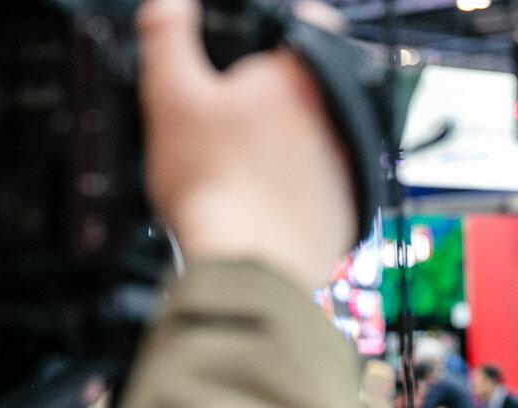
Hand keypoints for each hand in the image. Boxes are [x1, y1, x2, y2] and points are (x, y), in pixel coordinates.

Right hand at [136, 0, 356, 288]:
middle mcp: (340, 118)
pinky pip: (325, 184)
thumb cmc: (214, 189)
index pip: (313, 21)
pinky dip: (299, 185)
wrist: (248, 270)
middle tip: (233, 112)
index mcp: (304, 78)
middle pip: (311, 85)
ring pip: (320, 135)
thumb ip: (168, 35)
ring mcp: (349, 166)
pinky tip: (262, 197)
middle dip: (277, 92)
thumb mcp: (169, 96)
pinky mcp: (348, 210)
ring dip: (291, 140)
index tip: (256, 43)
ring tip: (243, 162)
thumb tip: (169, 3)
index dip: (281, 25)